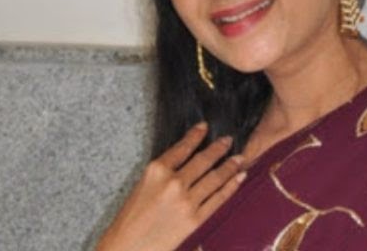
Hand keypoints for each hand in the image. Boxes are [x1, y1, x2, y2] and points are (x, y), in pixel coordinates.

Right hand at [96, 122, 246, 250]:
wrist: (127, 247)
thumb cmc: (129, 220)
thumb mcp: (141, 186)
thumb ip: (162, 173)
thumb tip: (185, 162)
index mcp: (156, 171)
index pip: (182, 147)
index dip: (195, 136)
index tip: (204, 127)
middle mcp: (173, 183)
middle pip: (202, 160)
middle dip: (218, 148)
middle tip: (229, 140)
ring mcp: (186, 201)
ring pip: (214, 178)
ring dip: (230, 166)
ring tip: (239, 158)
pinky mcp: (195, 219)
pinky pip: (217, 198)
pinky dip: (230, 186)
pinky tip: (239, 178)